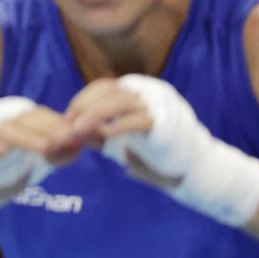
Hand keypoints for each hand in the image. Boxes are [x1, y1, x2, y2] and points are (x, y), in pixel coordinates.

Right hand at [0, 97, 74, 242]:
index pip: (38, 114)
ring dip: (27, 138)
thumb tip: (82, 145)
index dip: (59, 123)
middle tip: (71, 138)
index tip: (81, 134)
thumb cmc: (3, 171)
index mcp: (10, 114)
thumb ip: (56, 153)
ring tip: (47, 147)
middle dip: (49, 128)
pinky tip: (4, 152)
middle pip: (24, 118)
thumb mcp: (34, 163)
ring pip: (4, 130)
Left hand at [67, 75, 258, 225]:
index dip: (82, 100)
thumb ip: (98, 135)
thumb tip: (70, 132)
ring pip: (120, 101)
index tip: (66, 118)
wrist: (191, 170)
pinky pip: (139, 119)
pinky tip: (104, 136)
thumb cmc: (154, 156)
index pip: (103, 87)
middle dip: (84, 106)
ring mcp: (158, 105)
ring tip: (79, 129)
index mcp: (136, 93)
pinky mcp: (166, 123)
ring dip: (95, 114)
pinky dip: (119, 126)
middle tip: (68, 125)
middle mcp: (147, 93)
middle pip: (108, 90)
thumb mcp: (120, 143)